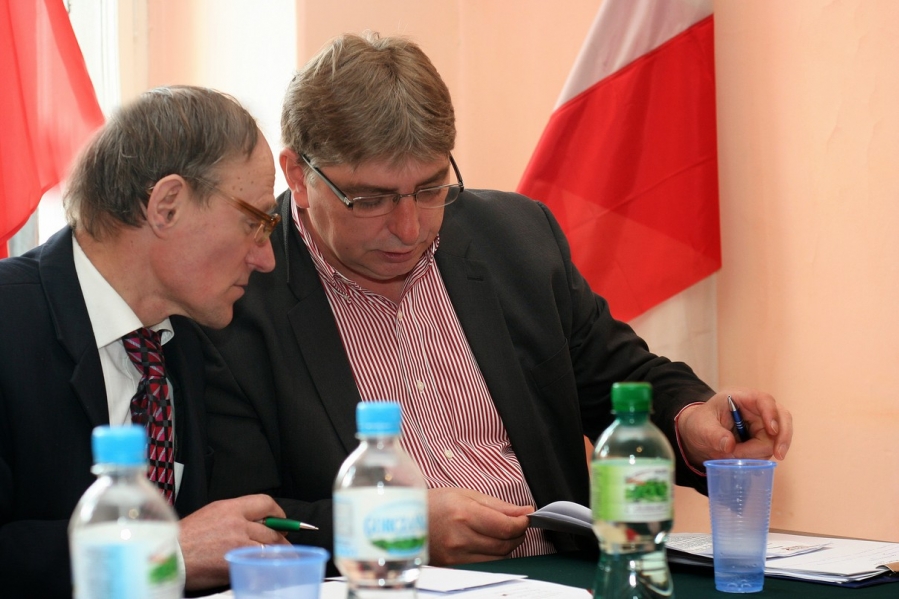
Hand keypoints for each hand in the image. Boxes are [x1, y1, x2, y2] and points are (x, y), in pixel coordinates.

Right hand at [179, 494, 289, 590]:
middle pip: (272, 529)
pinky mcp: (236, 562)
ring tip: (284, 558)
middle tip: (284, 544)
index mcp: (231, 508)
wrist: (169, 556)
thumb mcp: (211, 514)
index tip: (281, 521)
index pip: (265, 503)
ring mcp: (238, 543)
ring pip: (271, 547)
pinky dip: (268, 567)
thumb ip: (235, 514)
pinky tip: (270, 570)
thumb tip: (257, 521)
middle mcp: (237, 523)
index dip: (278, 513)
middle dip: (281, 538)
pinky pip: (260, 563)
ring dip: (280, 554)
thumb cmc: (186, 537)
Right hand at [427, 488, 530, 565]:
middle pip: (505, 544)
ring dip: (507, 546)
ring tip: (502, 533)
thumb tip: (524, 512)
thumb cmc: (435, 504)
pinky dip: (493, 555)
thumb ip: (498, 505)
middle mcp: (460, 537)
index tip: (526, 518)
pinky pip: (485, 565)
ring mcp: (456, 555)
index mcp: (464, 514)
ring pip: (498, 557)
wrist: (406, 521)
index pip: (506, 526)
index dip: (522, 523)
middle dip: (517, 534)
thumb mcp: (466, 495)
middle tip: (516, 524)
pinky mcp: (454, 566)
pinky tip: (489, 544)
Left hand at [676, 389, 792, 469]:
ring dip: (761, 452)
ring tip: (734, 455)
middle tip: (779, 455)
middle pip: (782, 419)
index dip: (771, 414)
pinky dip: (761, 458)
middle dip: (782, 437)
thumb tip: (729, 445)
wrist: (700, 435)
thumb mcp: (701, 427)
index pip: (763, 400)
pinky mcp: (763, 438)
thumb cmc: (700, 424)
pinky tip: (745, 461)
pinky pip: (771, 449)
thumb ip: (713, 435)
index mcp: (741, 398)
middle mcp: (757, 409)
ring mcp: (763, 424)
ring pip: (777, 438)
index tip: (772, 430)